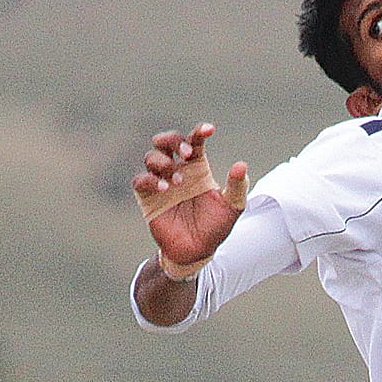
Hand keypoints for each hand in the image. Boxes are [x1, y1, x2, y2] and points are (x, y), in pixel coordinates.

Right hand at [133, 123, 248, 271]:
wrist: (197, 251)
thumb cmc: (215, 227)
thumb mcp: (231, 207)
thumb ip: (237, 187)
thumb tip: (241, 165)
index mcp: (197, 168)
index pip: (194, 142)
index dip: (199, 132)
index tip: (209, 130)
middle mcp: (178, 170)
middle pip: (167, 141)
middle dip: (174, 141)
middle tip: (186, 154)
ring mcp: (161, 182)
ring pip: (151, 157)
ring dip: (163, 162)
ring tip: (178, 182)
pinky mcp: (147, 197)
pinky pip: (140, 180)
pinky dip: (150, 180)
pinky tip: (164, 188)